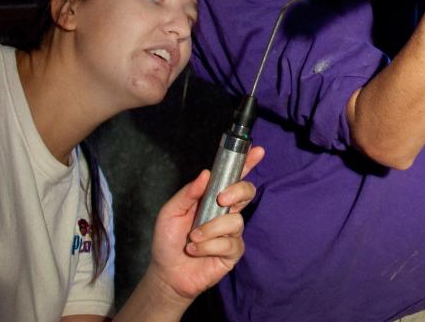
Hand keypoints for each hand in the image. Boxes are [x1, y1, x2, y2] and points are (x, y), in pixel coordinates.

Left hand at [135, 146, 264, 307]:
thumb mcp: (171, 211)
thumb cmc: (168, 240)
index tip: (257, 151)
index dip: (247, 163)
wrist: (166, 272)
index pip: (234, 177)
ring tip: (192, 238)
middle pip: (247, 192)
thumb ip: (188, 192)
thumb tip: (206, 174)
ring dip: (210, 229)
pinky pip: (229, 243)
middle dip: (238, 191)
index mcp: (213, 198)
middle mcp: (226, 212)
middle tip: (221, 199)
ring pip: (235, 221)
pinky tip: (195, 250)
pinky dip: (208, 246)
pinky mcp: (233, 252)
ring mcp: (231, 232)